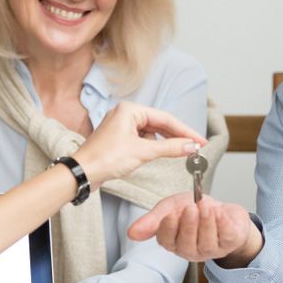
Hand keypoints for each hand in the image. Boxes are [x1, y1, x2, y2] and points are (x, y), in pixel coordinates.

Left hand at [72, 101, 204, 185]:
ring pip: (152, 132)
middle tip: (195, 147)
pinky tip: (158, 154)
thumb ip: (170, 148)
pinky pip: (142, 139)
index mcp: (130, 109)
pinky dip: (153, 147)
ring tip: (180, 152)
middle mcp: (126, 113)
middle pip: (159, 124)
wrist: (82, 173)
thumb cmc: (106, 158)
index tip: (200, 141)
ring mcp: (122, 126)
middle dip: (177, 137)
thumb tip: (191, 146)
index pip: (165, 118)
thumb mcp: (143, 152)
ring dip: (164, 143)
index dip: (185, 131)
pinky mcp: (119, 139)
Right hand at [127, 192, 261, 265]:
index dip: (169, 228)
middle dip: (189, 225)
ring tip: (206, 206)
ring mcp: (211, 249)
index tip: (171, 214)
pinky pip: (226, 237)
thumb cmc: (194, 209)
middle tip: (191, 208)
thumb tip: (131, 233)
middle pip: (187, 244)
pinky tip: (219, 212)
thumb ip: (152, 219)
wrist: (221, 210)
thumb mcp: (170, 207)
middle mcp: (190, 250)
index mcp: (173, 242)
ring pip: (207, 242)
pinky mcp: (229, 243)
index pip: (167, 241)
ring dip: (206, 222)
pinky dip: (222, 223)